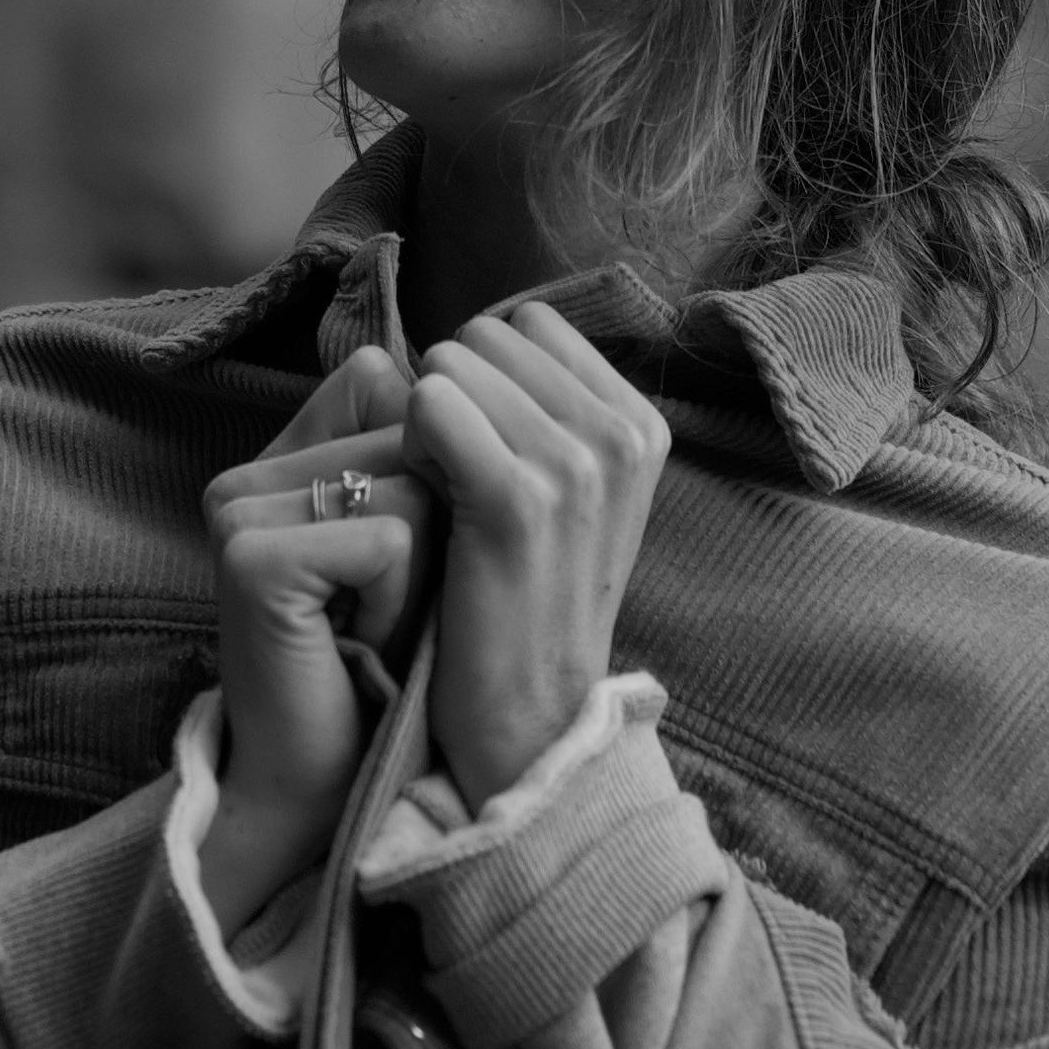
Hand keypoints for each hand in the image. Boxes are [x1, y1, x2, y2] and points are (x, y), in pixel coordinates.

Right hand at [197, 348, 438, 930]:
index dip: (435, 478)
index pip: (394, 387)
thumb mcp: (416, 542)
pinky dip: (398, 601)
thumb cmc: (387, 660)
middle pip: (413, 431)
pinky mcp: (251, 554)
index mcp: (281, 454)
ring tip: (376, 625)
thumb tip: (492, 386)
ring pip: (412, 480)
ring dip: (424, 569)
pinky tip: (361, 643)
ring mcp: (239, 507)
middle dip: (437, 528)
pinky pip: (390, 538)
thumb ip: (429, 456)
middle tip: (388, 607)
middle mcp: (248, 470)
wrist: (326, 777)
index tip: (397, 564)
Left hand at [403, 302, 669, 806]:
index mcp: (642, 425)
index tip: (488, 455)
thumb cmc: (525, 603)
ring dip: (425, 423)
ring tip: (442, 500)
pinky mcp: (516, 498)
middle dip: (454, 393)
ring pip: (451, 364)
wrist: (527, 723)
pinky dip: (407, 443)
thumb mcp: (571, 500)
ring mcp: (576, 463)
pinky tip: (420, 503)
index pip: (529, 324)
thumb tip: (488, 332)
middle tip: (456, 482)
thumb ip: (549, 413)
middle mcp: (621, 433)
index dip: (487, 380)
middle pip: (487, 334)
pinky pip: (430, 402)